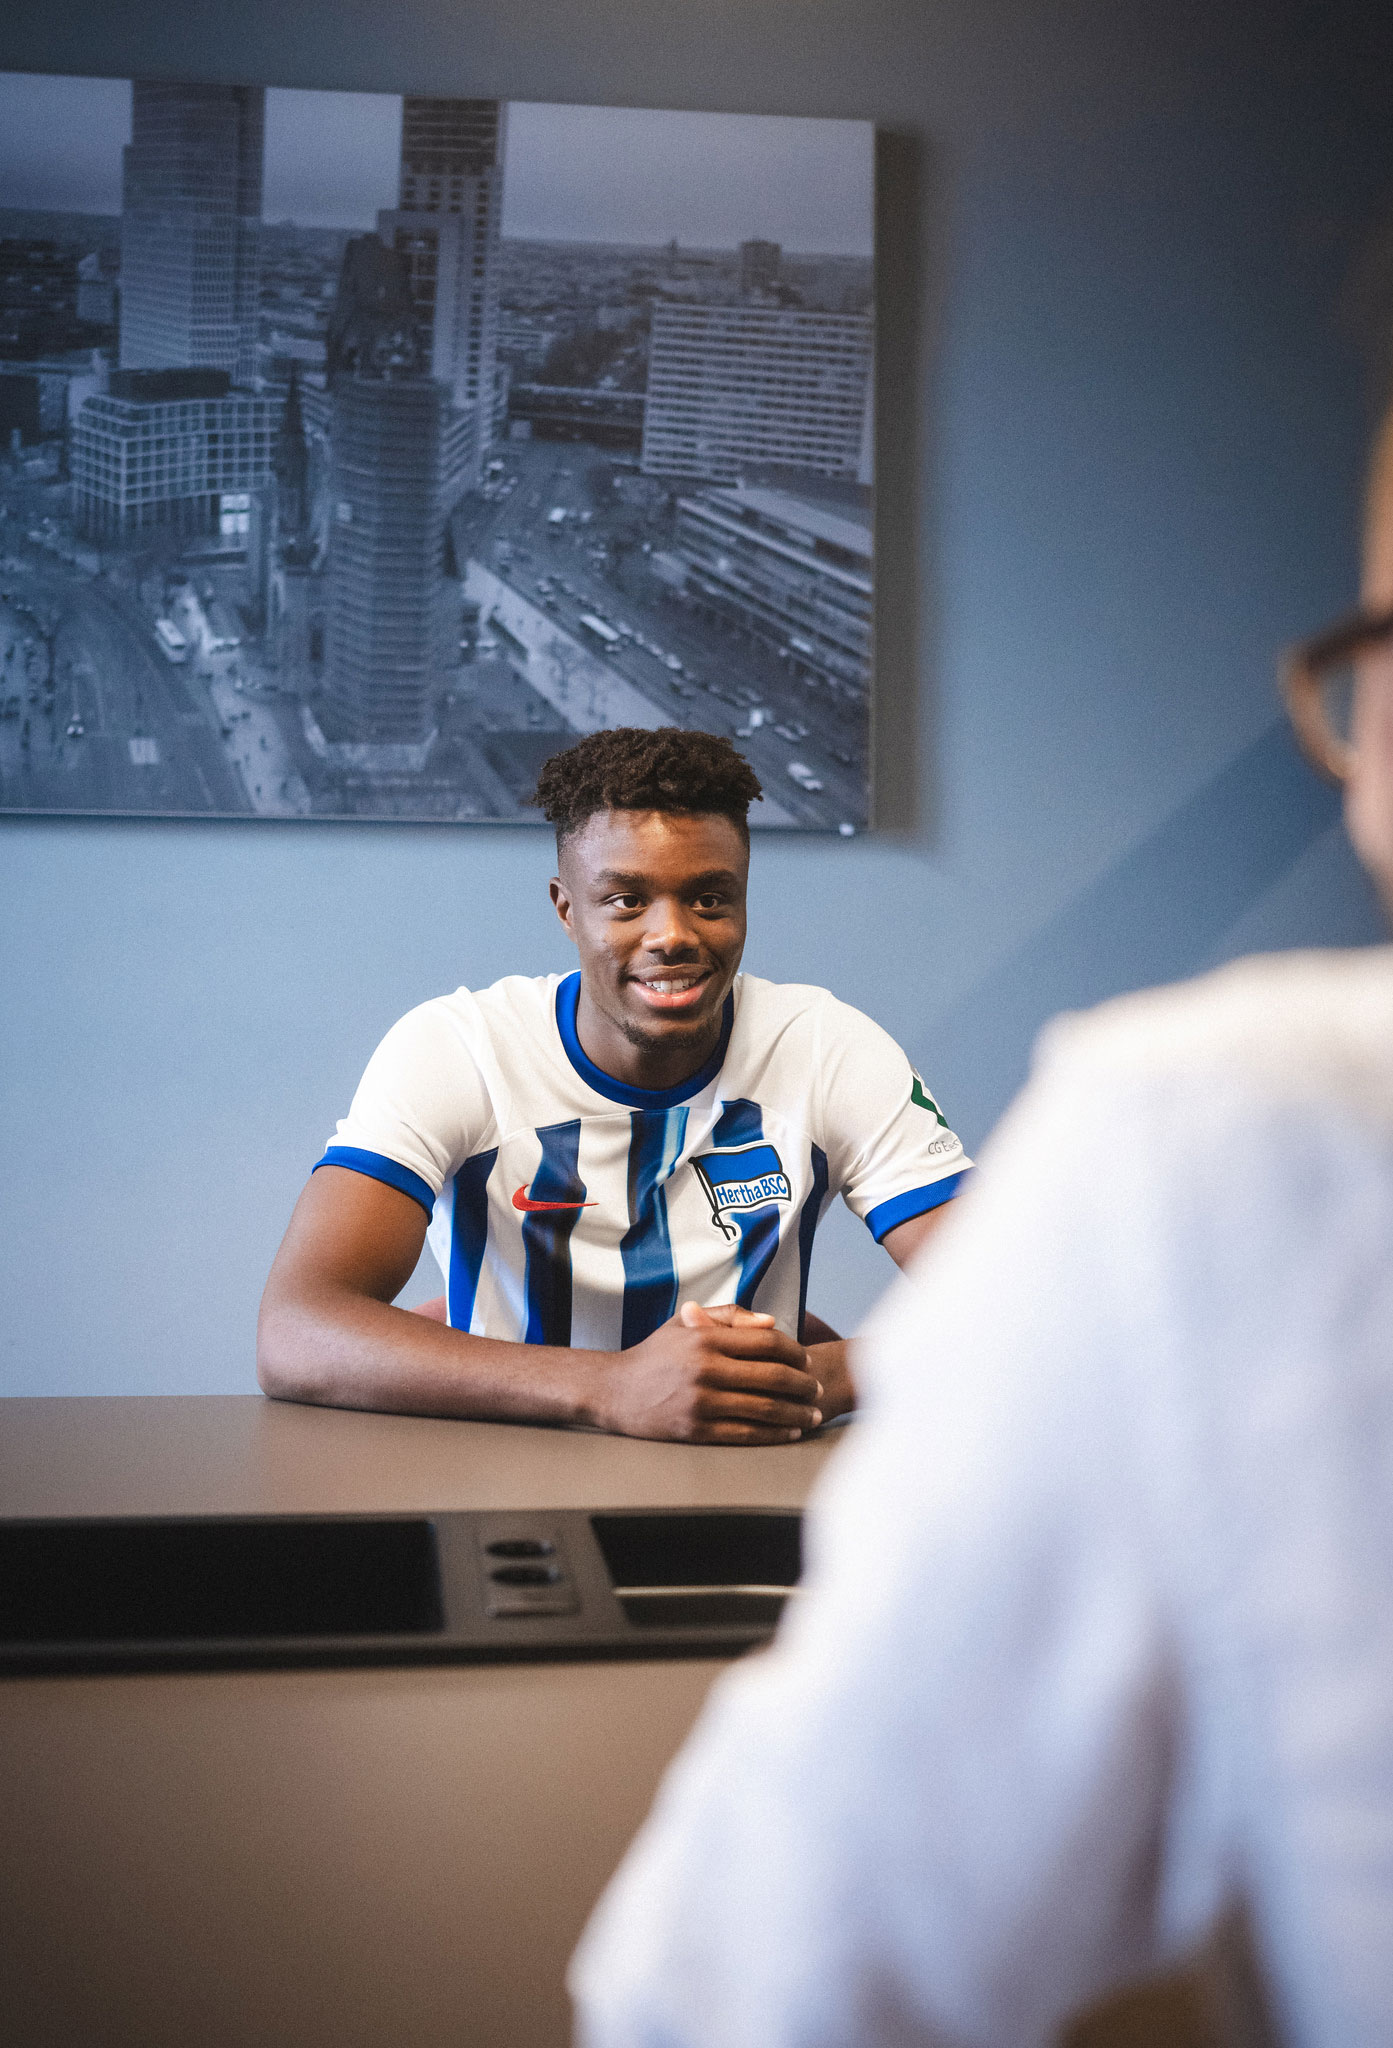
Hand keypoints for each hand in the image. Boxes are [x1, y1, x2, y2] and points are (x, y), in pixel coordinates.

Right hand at [589, 1301, 823, 1444]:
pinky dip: (774, 1434)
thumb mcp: (685, 1323)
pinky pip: (746, 1434)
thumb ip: (729, 1316)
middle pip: (772, 1376)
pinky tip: (789, 1432)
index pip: (766, 1342)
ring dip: (796, 1413)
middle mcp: (704, 1370)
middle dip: (803, 1385)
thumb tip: (772, 1323)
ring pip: (764, 1409)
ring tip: (812, 1415)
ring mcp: (700, 1403)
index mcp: (705, 1339)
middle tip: (818, 1390)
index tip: (807, 1359)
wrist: (615, 1391)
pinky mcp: (696, 1431)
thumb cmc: (656, 1354)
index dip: (795, 1351)